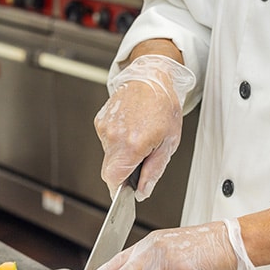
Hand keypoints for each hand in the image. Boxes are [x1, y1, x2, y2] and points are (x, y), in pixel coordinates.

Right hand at [95, 54, 195, 198]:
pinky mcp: (100, 120)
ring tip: (139, 137)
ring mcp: (104, 127)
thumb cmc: (163, 105)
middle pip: (109, 170)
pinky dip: (118, 141)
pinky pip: (107, 141)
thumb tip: (142, 191)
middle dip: (123, 172)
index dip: (118, 190)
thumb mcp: (169, 142)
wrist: (151, 77)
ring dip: (122, 154)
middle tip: (142, 159)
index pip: (112, 179)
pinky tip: (131, 128)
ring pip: (109, 155)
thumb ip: (154, 171)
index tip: (125, 193)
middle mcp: (114, 136)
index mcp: (131, 144)